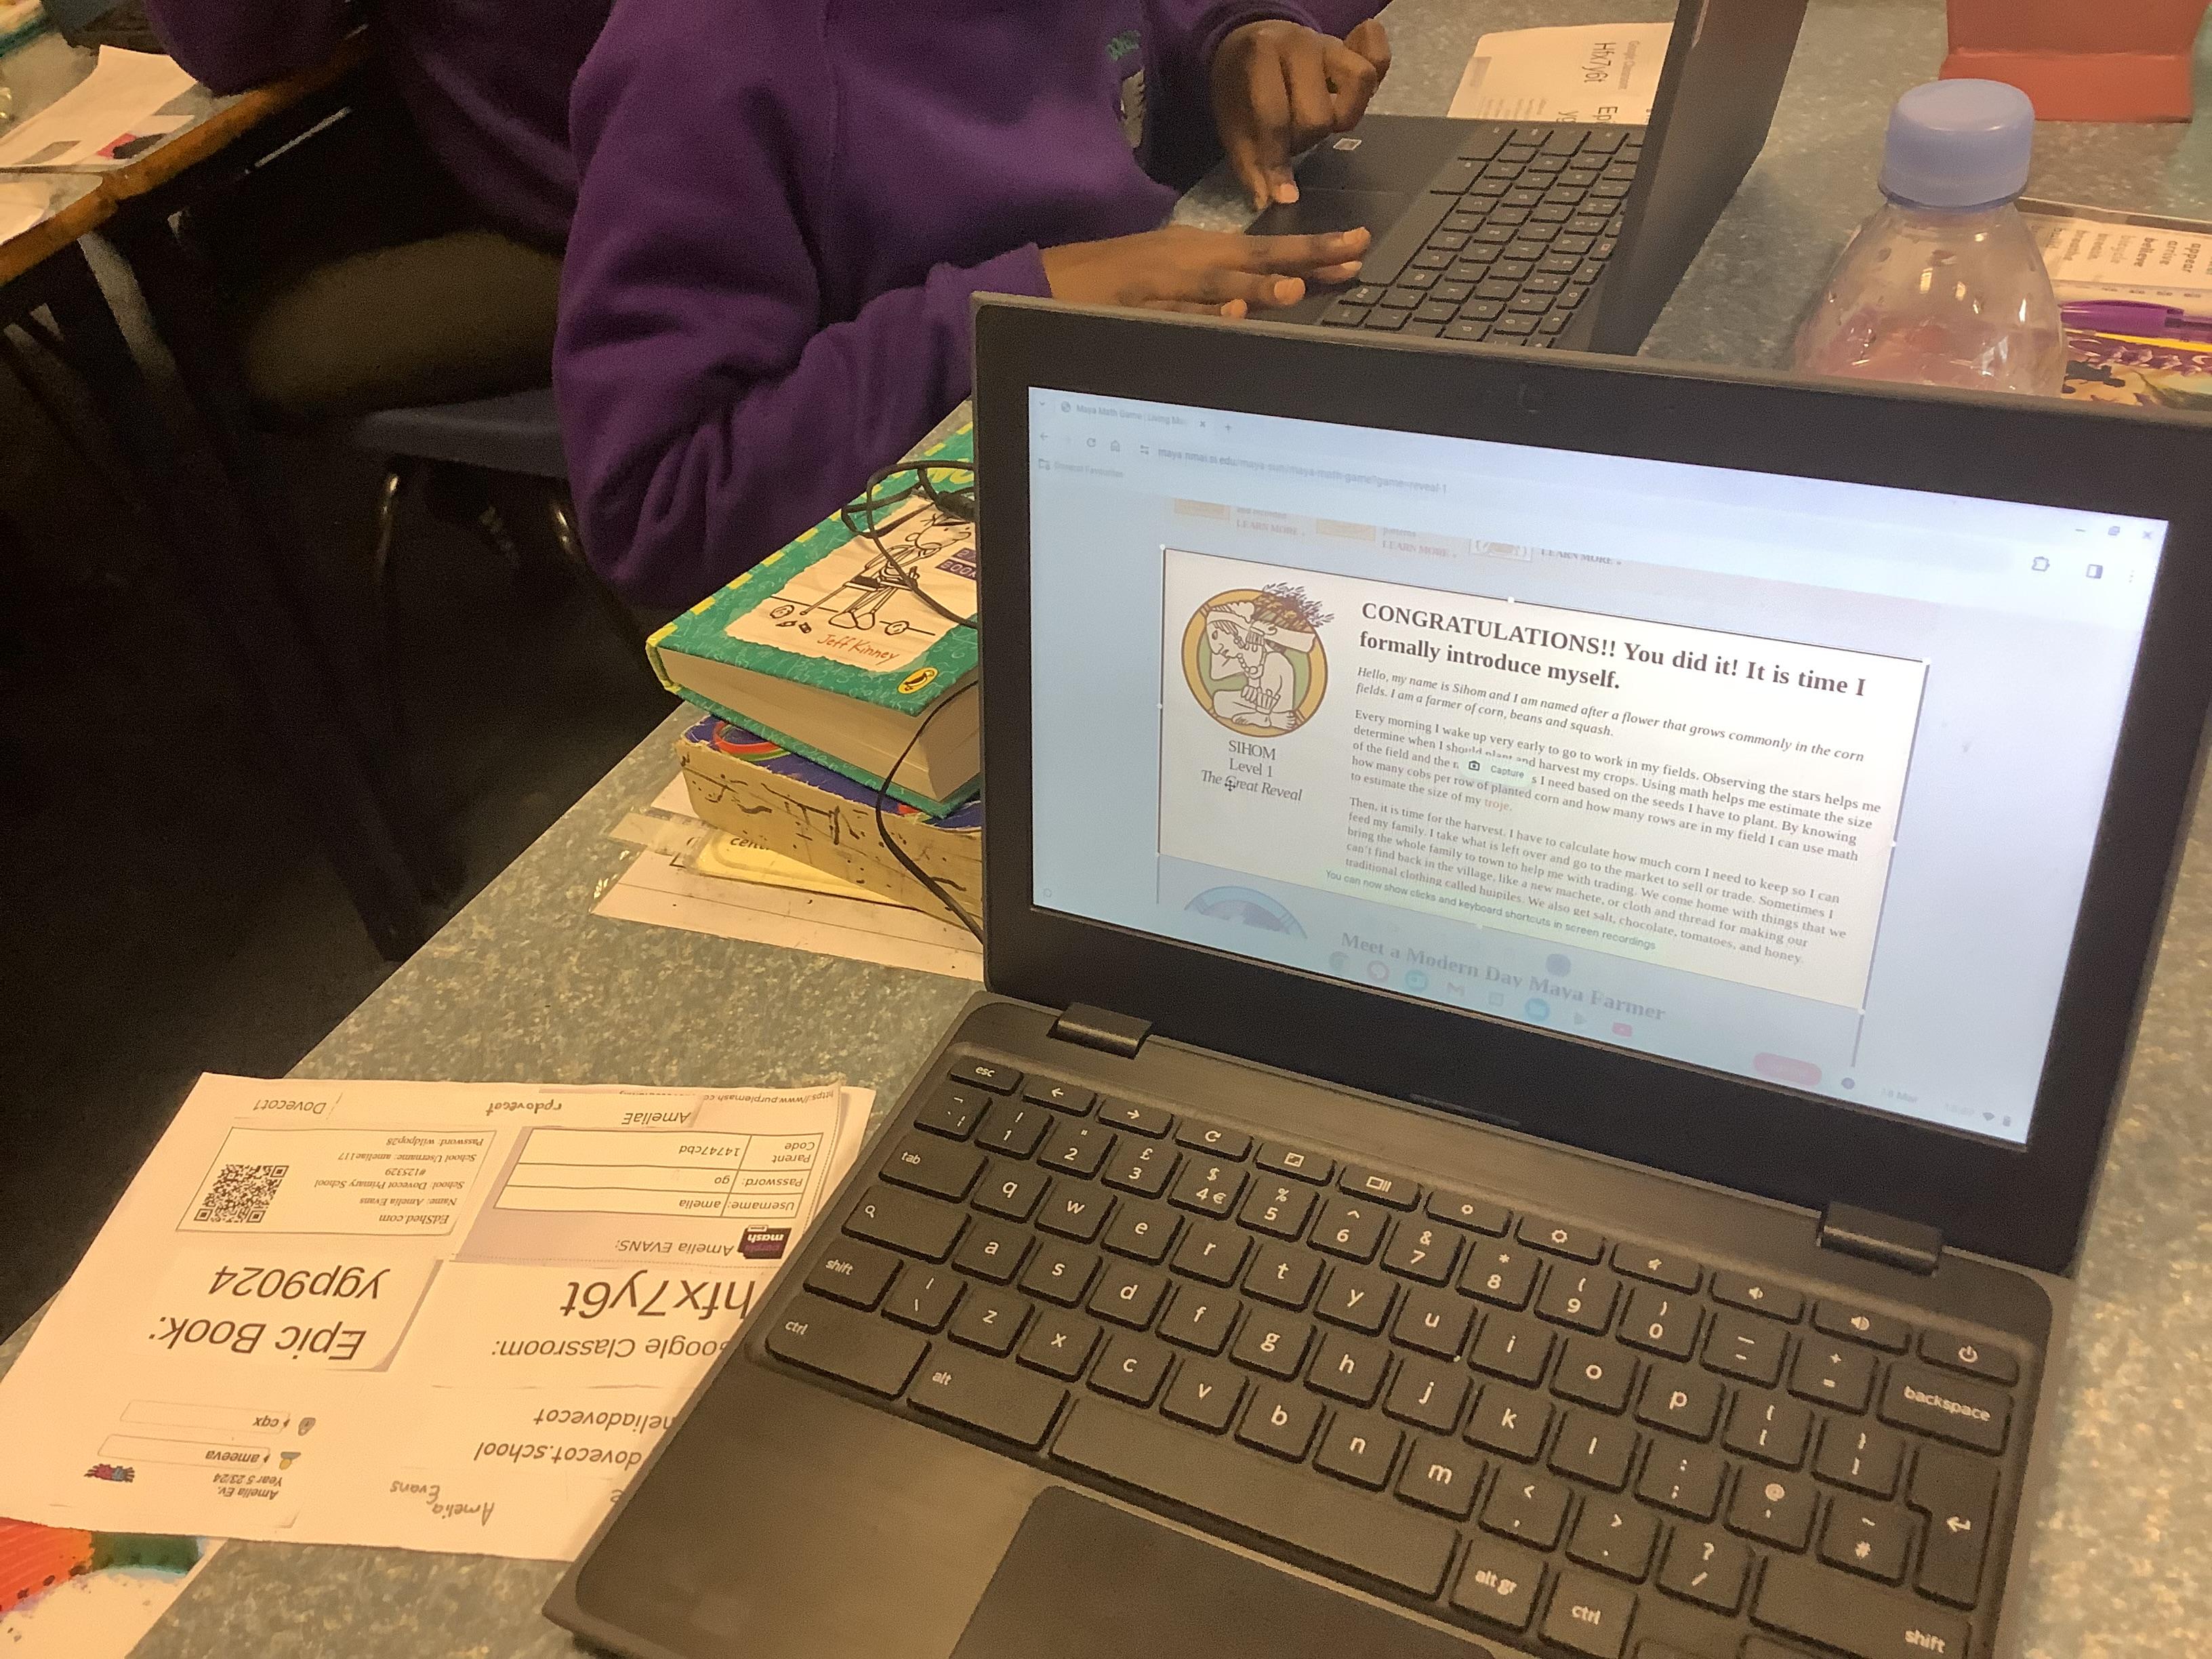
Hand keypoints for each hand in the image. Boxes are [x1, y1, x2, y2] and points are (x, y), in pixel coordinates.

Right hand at [1041, 224, 1369, 316]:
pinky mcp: (1133, 310)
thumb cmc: (1115, 282)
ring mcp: (1160, 287)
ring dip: (1255, 286)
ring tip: (1292, 290)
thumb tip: (1266, 296)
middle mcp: (1187, 263)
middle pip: (1254, 259)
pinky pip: (1173, 316)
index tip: (1360, 248)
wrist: (1046, 283)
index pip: (1268, 250)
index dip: (1314, 250)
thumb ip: (1218, 284)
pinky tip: (1230, 316)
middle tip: (1351, 258)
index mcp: (1199, 252)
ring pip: (1215, 286)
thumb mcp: (1171, 274)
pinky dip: (1201, 316)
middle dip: (1303, 259)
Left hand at [1212, 18, 1391, 210]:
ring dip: (1341, 117)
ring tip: (1322, 122)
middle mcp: (1299, 42)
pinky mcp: (1351, 49)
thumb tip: (1275, 199)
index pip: (1274, 116)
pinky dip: (1378, 69)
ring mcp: (1329, 43)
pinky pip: (1379, 58)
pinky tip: (1355, 91)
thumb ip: (1252, 162)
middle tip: (1290, 137)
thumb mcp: (1232, 124)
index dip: (1276, 160)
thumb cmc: (1240, 89)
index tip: (1281, 194)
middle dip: (1303, 138)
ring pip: (1358, 84)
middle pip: (1318, 113)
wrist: (1248, 46)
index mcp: (1259, 53)